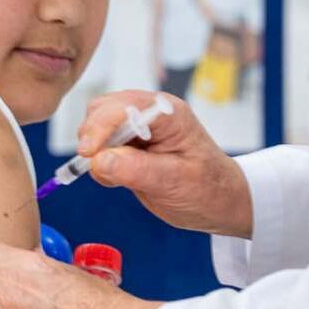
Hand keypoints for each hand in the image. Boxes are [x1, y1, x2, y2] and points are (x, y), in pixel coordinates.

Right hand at [78, 91, 252, 238]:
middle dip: (94, 136)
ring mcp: (138, 127)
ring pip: (97, 125)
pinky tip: (119, 178)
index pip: (124, 107)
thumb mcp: (176, 182)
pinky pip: (101, 146)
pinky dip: (99, 162)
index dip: (101, 127)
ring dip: (96, 150)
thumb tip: (99, 161)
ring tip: (117, 177)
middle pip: (103, 109)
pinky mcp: (129, 144)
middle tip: (98, 167)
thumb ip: (136, 170)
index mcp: (168, 114)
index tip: (89, 153)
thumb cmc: (208, 188)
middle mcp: (150, 113)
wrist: (219, 201)